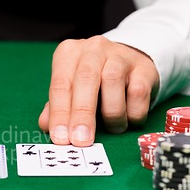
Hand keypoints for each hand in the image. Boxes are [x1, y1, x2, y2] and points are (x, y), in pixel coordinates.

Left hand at [38, 35, 158, 146]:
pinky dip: (132, 113)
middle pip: (85, 80)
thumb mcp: (71, 91)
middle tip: (81, 140)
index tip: (60, 138)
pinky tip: (128, 119)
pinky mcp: (144, 67)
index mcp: (68, 54)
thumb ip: (56, 107)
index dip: (59, 113)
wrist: (130, 64)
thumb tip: (45, 126)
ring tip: (113, 128)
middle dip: (82, 114)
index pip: (60, 85)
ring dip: (111, 114)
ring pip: (112, 82)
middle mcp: (92, 49)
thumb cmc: (92, 83)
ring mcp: (120, 55)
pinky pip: (138, 92)